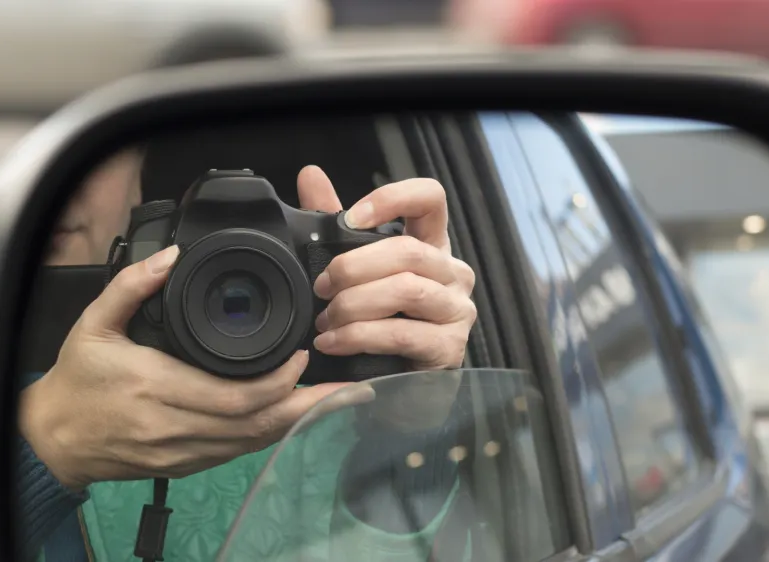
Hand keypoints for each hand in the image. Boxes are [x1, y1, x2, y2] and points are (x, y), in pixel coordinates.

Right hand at [19, 246, 357, 490]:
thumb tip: (169, 257)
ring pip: (252, 443)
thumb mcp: (93, 324)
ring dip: (295, 423)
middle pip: (256, 423)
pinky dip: (269, 435)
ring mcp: (181, 451)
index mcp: (154, 387)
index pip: (235, 394)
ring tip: (332, 401)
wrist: (53, 438)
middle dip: (305, 405)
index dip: (279, 381)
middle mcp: (173, 426)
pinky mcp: (183, 464)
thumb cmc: (76, 381)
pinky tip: (292, 418)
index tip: (302, 355)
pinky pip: (237, 453)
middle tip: (343, 384)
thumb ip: (131, 286)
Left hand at [296, 166, 476, 430]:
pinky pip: (403, 332)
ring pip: (406, 289)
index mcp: (431, 246)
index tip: (351, 217)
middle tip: (320, 288)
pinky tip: (333, 342)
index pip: (431, 198)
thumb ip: (334, 227)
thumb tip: (310, 175)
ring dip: (354, 304)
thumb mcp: (354, 273)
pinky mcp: (450, 350)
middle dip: (353, 267)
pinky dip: (359, 336)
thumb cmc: (376, 326)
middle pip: (408, 250)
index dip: (392, 198)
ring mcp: (457, 312)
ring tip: (325, 320)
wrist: (390, 393)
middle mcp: (453, 274)